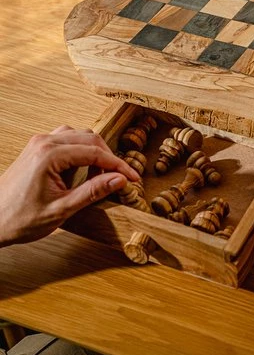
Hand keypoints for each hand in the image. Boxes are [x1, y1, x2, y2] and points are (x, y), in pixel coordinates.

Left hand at [0, 126, 139, 246]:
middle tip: (121, 178)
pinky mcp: (36, 148)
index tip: (132, 178)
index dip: (118, 165)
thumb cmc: (19, 219)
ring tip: (100, 175)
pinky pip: (66, 140)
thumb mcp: (61, 210)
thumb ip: (92, 192)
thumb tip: (119, 180)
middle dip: (109, 157)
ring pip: (79, 135)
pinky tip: (82, 169)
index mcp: (50, 155)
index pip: (95, 152)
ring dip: (94, 152)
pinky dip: (80, 150)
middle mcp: (44, 142)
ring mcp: (39, 143)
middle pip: (90, 138)